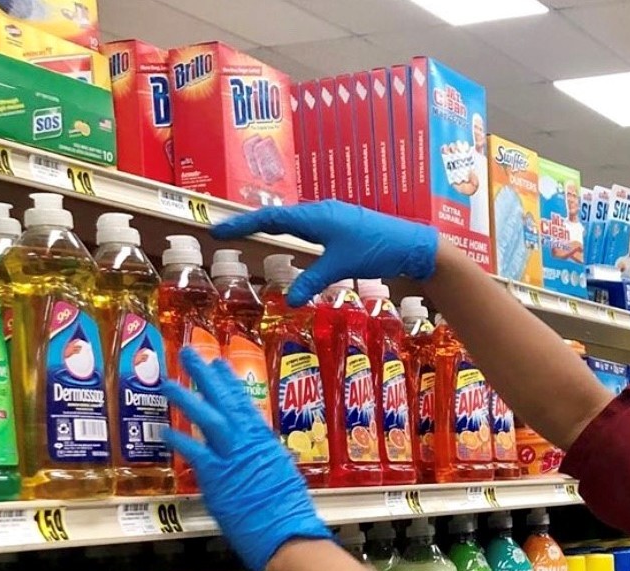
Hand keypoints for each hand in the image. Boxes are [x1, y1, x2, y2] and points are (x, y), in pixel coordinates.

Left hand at [163, 348, 331, 570]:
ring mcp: (233, 457)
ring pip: (208, 419)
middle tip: (191, 354)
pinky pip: (195, 452)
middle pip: (226, 402)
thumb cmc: (288, 512)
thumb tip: (260, 457)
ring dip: (187, 398)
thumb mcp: (282, 477)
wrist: (287, 532)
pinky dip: (179, 440)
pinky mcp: (218, 475)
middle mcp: (249, 443)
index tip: (219, 364)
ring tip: (168, 381)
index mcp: (265, 442)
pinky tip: (164, 430)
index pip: (245, 404)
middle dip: (207, 376)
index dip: (230, 383)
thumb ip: (267, 462)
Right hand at [212, 200, 439, 305]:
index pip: (270, 218)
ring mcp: (332, 217)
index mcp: (316, 216)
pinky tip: (293, 240)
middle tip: (226, 233)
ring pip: (294, 220)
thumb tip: (287, 301)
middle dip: (251, 224)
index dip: (242, 225)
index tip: (218, 230)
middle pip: (278, 216)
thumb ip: (312, 281)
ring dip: (272, 226)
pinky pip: (309, 226)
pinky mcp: (342, 226)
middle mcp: (320, 212)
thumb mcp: (340, 267)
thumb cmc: (376, 249)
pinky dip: (293, 232)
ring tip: (250, 233)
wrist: (411, 244)